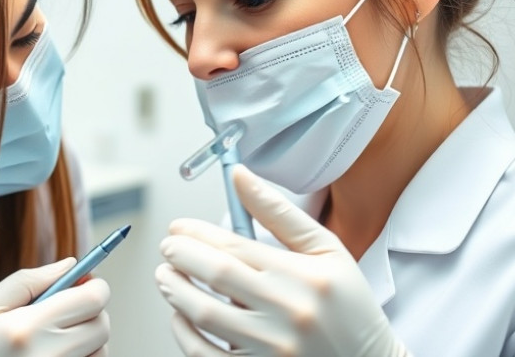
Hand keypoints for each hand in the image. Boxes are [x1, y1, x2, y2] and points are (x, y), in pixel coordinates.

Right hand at [0, 258, 109, 356]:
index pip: (93, 300)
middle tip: (66, 307)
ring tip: (54, 336)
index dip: (95, 285)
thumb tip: (70, 263)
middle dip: (92, 309)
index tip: (85, 281)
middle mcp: (48, 356)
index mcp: (28, 328)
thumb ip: (28, 281)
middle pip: (102, 325)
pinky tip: (53, 353)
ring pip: (100, 351)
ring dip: (88, 338)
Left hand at [155, 165, 409, 356]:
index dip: (195, 233)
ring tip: (166, 276)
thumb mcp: (327, 250)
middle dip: (180, 256)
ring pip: (204, 314)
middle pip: (215, 273)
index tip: (178, 227)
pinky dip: (184, 334)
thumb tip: (238, 175)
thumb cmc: (348, 305)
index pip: (233, 244)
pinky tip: (180, 316)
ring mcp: (273, 348)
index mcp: (303, 275)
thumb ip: (279, 212)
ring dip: (175, 290)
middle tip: (168, 248)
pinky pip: (206, 356)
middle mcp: (287, 311)